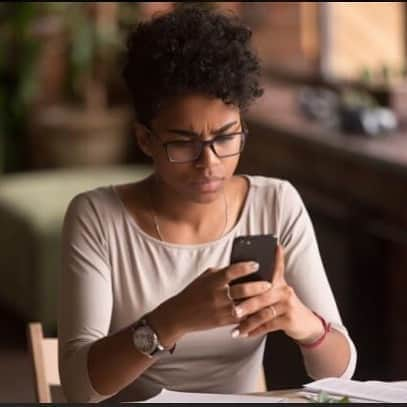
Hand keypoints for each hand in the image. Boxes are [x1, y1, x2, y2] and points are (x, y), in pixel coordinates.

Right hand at [148, 261, 271, 345]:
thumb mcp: (204, 278)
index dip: (246, 267)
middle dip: (258, 286)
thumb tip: (239, 267)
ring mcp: (220, 309)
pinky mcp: (222, 321)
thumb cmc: (192, 293)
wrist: (179, 314)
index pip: (232, 271)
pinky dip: (252, 315)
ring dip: (259, 302)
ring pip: (245, 305)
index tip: (257, 264)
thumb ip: (221, 272)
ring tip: (270, 298)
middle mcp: (217, 294)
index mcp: (213, 281)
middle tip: (270, 283)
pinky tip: (261, 312)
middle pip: (242, 289)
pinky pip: (241, 318)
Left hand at [232, 245, 324, 342]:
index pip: (276, 267)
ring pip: (263, 312)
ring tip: (236, 326)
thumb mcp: (278, 293)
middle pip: (261, 295)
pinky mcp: (289, 319)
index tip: (273, 247)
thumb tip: (241, 280)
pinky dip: (255, 330)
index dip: (275, 257)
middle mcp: (284, 290)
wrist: (305, 324)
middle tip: (232, 309)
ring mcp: (287, 304)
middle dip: (245, 303)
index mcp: (279, 282)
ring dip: (248, 322)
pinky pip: (268, 325)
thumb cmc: (284, 307)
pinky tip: (246, 334)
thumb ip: (263, 286)